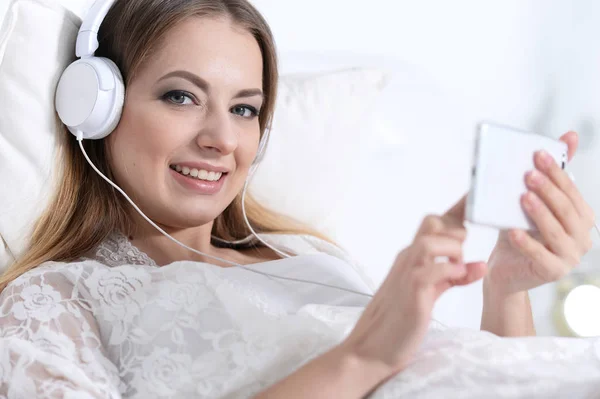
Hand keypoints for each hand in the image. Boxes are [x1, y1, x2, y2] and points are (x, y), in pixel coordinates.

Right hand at [340, 197, 486, 378]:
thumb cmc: (399, 322)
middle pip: (432, 221)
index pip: (434, 223)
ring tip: (459, 269)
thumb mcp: (429, 293)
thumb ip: (451, 277)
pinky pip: (434, 270)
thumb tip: (479, 265)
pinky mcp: (411, 293)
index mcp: (410, 258)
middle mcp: (407, 260)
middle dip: (457, 229)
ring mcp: (407, 274)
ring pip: (431, 240)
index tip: (476, 201)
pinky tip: (460, 279)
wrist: (371, 350)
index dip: (458, 210)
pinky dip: (452, 271)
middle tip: (464, 252)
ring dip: (453, 250)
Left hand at [487, 131, 595, 294]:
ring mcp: (570, 257)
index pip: (571, 192)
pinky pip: (540, 255)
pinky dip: (527, 243)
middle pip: (566, 210)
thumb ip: (551, 176)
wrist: (505, 270)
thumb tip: (571, 136)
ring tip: (523, 197)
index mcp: (581, 218)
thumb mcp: (531, 202)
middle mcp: (582, 238)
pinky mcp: (553, 272)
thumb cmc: (519, 232)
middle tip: (529, 174)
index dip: (556, 172)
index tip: (538, 154)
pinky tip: (513, 231)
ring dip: (540, 213)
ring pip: (556, 231)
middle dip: (548, 190)